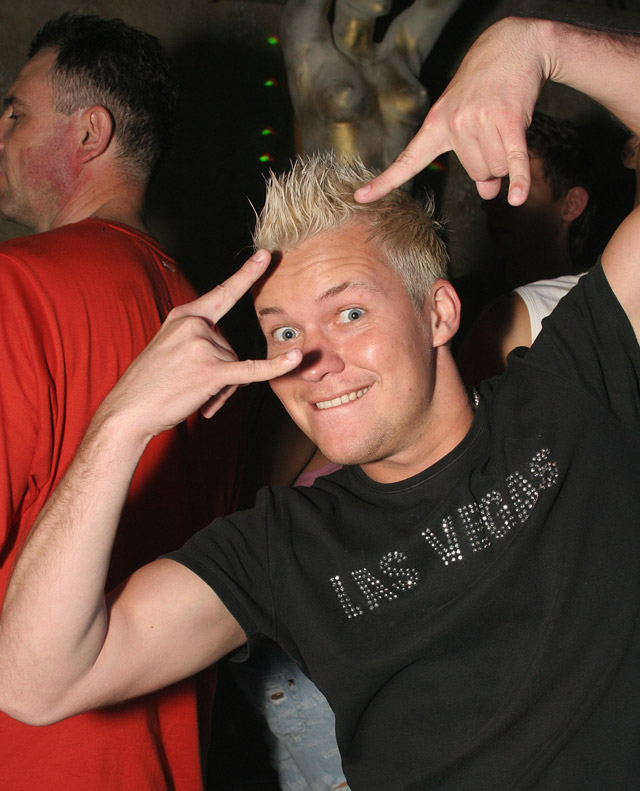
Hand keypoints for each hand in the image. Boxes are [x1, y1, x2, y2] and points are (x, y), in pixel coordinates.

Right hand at [98, 250, 301, 439]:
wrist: (128, 409)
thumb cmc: (151, 383)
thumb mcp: (170, 347)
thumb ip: (200, 341)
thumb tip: (234, 362)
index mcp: (185, 315)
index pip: (223, 293)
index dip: (247, 274)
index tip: (265, 255)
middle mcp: (195, 324)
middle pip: (232, 348)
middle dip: (221, 373)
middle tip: (190, 384)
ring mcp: (203, 345)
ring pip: (236, 368)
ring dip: (222, 388)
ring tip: (193, 394)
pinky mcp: (211, 370)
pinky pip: (251, 370)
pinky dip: (275, 367)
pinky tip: (295, 358)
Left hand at [354, 17, 549, 205]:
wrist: (512, 44)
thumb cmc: (488, 85)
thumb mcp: (469, 119)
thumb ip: (474, 158)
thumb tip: (489, 192)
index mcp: (436, 125)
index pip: (407, 160)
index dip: (385, 182)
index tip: (360, 197)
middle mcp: (454, 123)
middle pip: (476, 173)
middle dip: (492, 164)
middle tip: (497, 134)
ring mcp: (479, 120)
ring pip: (496, 167)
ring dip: (508, 159)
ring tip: (508, 127)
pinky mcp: (508, 118)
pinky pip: (513, 158)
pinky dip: (518, 178)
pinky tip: (517, 197)